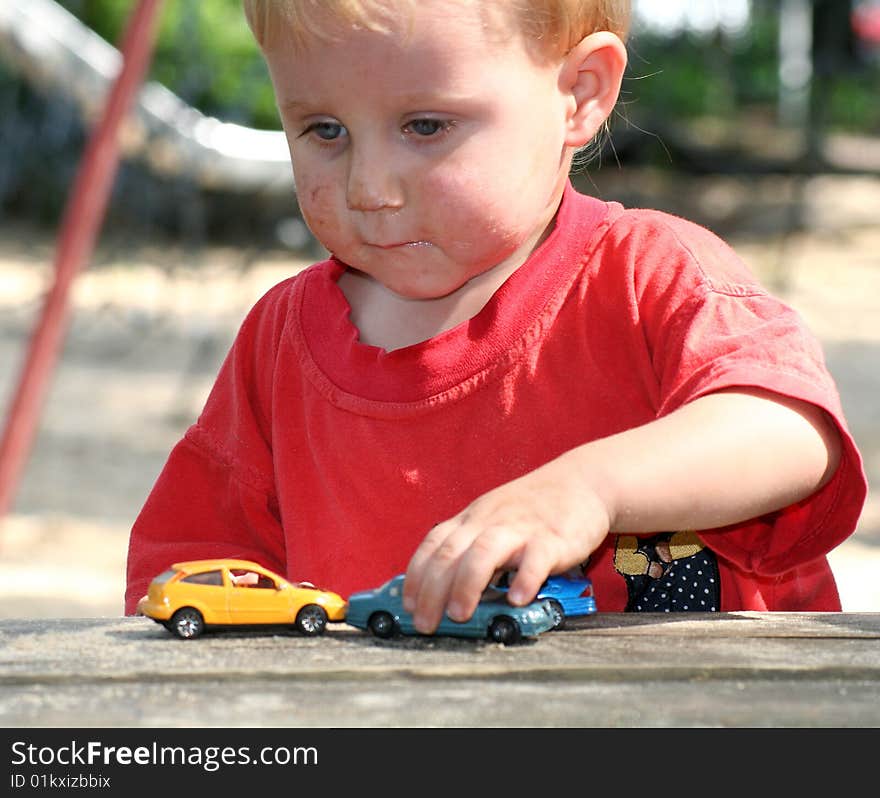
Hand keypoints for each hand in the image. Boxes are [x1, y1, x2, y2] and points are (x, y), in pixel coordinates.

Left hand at [402, 455, 611, 633]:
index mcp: (472, 519)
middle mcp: (489, 521)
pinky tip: (517, 600)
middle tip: (425, 622)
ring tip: (459, 614)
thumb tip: (446, 590)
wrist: (582, 482)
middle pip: (451, 553)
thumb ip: (472, 547)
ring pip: (484, 552)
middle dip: (432, 590)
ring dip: (467, 584)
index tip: (407, 604)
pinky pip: (535, 558)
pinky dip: (524, 579)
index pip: (433, 544)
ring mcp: (520, 528)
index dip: (416, 576)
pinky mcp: (553, 538)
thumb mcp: (493, 519)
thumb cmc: (533, 508)